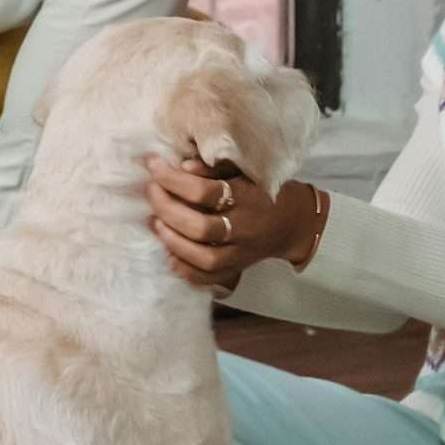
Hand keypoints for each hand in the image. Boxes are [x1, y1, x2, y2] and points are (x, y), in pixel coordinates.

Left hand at [143, 155, 325, 296]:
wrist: (293, 222)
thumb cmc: (262, 189)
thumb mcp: (244, 170)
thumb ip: (214, 169)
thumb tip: (182, 167)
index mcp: (248, 197)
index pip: (205, 192)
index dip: (173, 180)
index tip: (154, 166)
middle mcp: (245, 228)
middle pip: (200, 227)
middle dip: (167, 209)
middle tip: (151, 192)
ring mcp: (242, 254)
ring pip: (204, 257)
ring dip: (173, 241)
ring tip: (156, 222)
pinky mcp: (237, 269)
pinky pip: (209, 278)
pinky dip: (185, 269)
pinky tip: (169, 254)